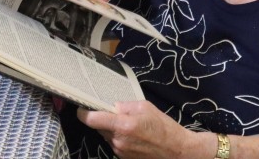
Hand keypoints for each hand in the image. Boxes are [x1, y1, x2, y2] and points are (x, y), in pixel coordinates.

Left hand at [78, 100, 208, 158]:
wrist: (177, 151)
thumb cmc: (163, 127)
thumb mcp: (145, 107)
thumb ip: (125, 105)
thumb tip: (112, 106)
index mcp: (122, 125)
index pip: (92, 120)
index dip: (84, 113)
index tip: (81, 108)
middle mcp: (118, 141)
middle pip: (99, 127)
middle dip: (103, 119)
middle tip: (115, 113)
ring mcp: (120, 151)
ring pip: (107, 136)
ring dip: (112, 129)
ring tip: (130, 125)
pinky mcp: (124, 158)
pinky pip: (115, 144)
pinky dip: (119, 138)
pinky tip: (133, 136)